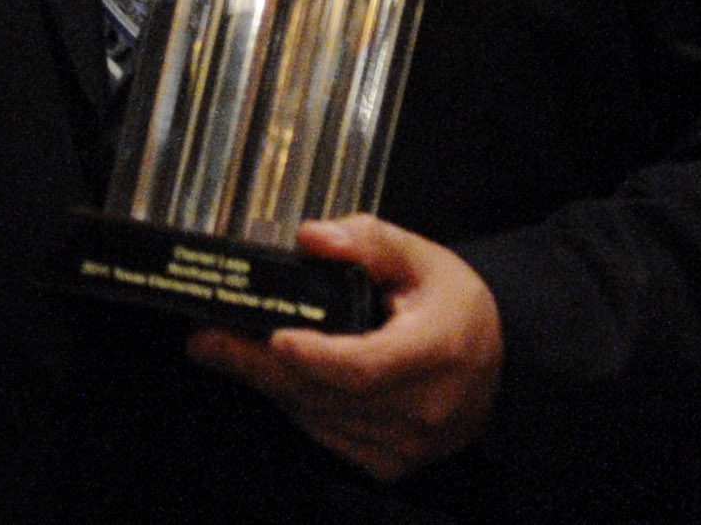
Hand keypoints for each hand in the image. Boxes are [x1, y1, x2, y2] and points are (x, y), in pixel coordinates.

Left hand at [184, 216, 500, 481]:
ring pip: (318, 417)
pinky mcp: (389, 463)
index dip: (316, 358)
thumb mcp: (419, 256)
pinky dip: (294, 402)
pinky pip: (325, 434)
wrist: (495, 366)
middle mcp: (424, 409)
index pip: (366, 368)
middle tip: (204, 338)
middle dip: (257, 366)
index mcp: (438, 352)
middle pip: (326, 395)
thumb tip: (311, 238)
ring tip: (221, 345)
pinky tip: (271, 372)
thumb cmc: (451, 304)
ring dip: (268, 383)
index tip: (273, 337)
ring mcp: (407, 445)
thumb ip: (366, 240)